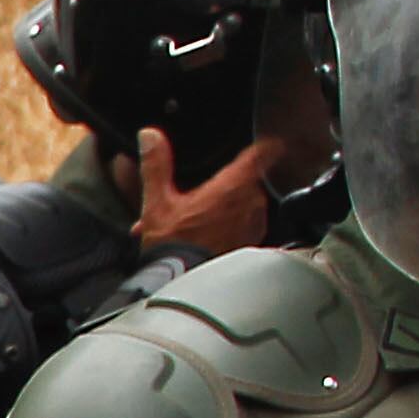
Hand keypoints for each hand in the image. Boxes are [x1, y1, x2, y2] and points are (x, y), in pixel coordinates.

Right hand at [126, 129, 275, 262]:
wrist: (181, 280)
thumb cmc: (173, 244)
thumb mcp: (157, 202)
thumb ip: (156, 165)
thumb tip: (150, 136)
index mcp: (230, 187)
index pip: (261, 155)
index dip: (266, 146)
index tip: (268, 142)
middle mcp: (248, 203)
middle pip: (251, 180)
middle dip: (233, 184)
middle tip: (209, 192)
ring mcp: (253, 225)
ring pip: (249, 203)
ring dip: (232, 206)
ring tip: (204, 217)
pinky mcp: (250, 244)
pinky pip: (247, 225)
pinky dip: (233, 226)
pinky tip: (211, 234)